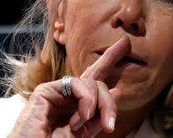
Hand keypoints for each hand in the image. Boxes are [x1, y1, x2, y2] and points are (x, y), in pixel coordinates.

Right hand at [8, 36, 129, 137]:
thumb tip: (117, 90)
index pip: (95, 80)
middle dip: (111, 56)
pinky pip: (77, 84)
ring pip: (92, 83)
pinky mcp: (46, 91)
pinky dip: (85, 100)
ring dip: (99, 104)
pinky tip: (80, 117)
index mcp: (77, 106)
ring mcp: (57, 92)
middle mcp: (68, 96)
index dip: (109, 61)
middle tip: (125, 43)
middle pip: (95, 73)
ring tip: (87, 121)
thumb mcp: (83, 133)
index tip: (124, 43)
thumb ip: (98, 114)